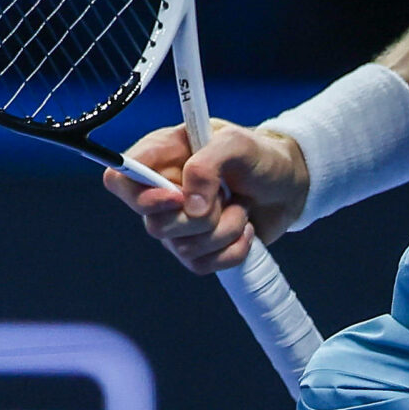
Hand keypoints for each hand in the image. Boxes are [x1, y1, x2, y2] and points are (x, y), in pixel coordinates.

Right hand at [100, 120, 306, 274]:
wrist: (289, 186)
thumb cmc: (260, 156)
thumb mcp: (237, 144)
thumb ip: (207, 165)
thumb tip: (190, 206)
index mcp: (162, 157)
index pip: (119, 178)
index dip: (139, 194)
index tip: (175, 196)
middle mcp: (163, 192)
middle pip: (153, 223)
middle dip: (199, 217)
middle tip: (224, 196)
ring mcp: (179, 225)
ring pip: (182, 248)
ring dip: (224, 230)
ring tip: (241, 207)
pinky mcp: (199, 250)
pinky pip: (203, 266)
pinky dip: (233, 249)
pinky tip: (244, 228)